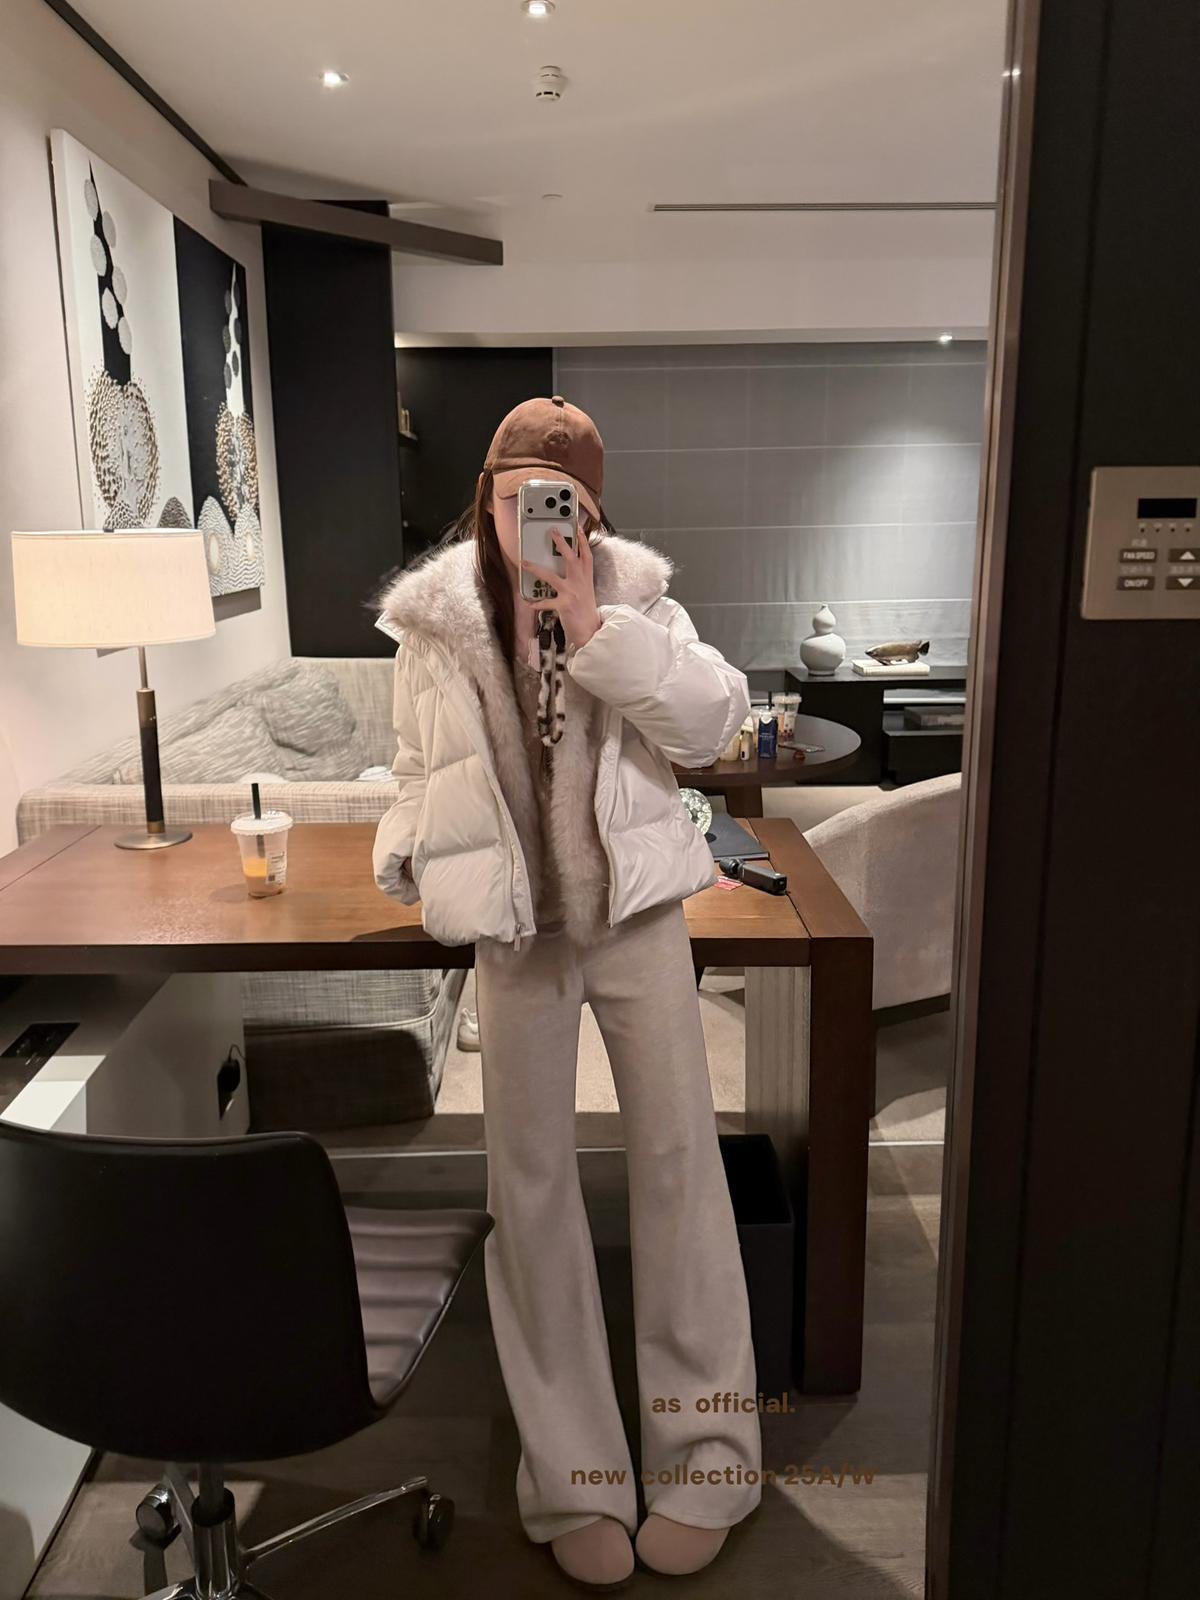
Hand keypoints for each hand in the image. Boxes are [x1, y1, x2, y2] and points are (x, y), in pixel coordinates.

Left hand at [521, 528, 602, 650]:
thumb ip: (578, 578)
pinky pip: (546, 602)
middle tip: (553, 531)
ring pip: (552, 577)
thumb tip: (565, 566)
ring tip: (524, 563)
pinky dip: (537, 603)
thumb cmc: (586, 610)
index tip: (578, 528)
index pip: (587, 555)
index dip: (583, 541)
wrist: (591, 630)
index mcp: (586, 578)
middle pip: (571, 559)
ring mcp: (572, 593)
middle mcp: (580, 583)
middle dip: (562, 544)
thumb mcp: (585, 590)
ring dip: (536, 569)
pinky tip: (529, 603)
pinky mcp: (564, 605)